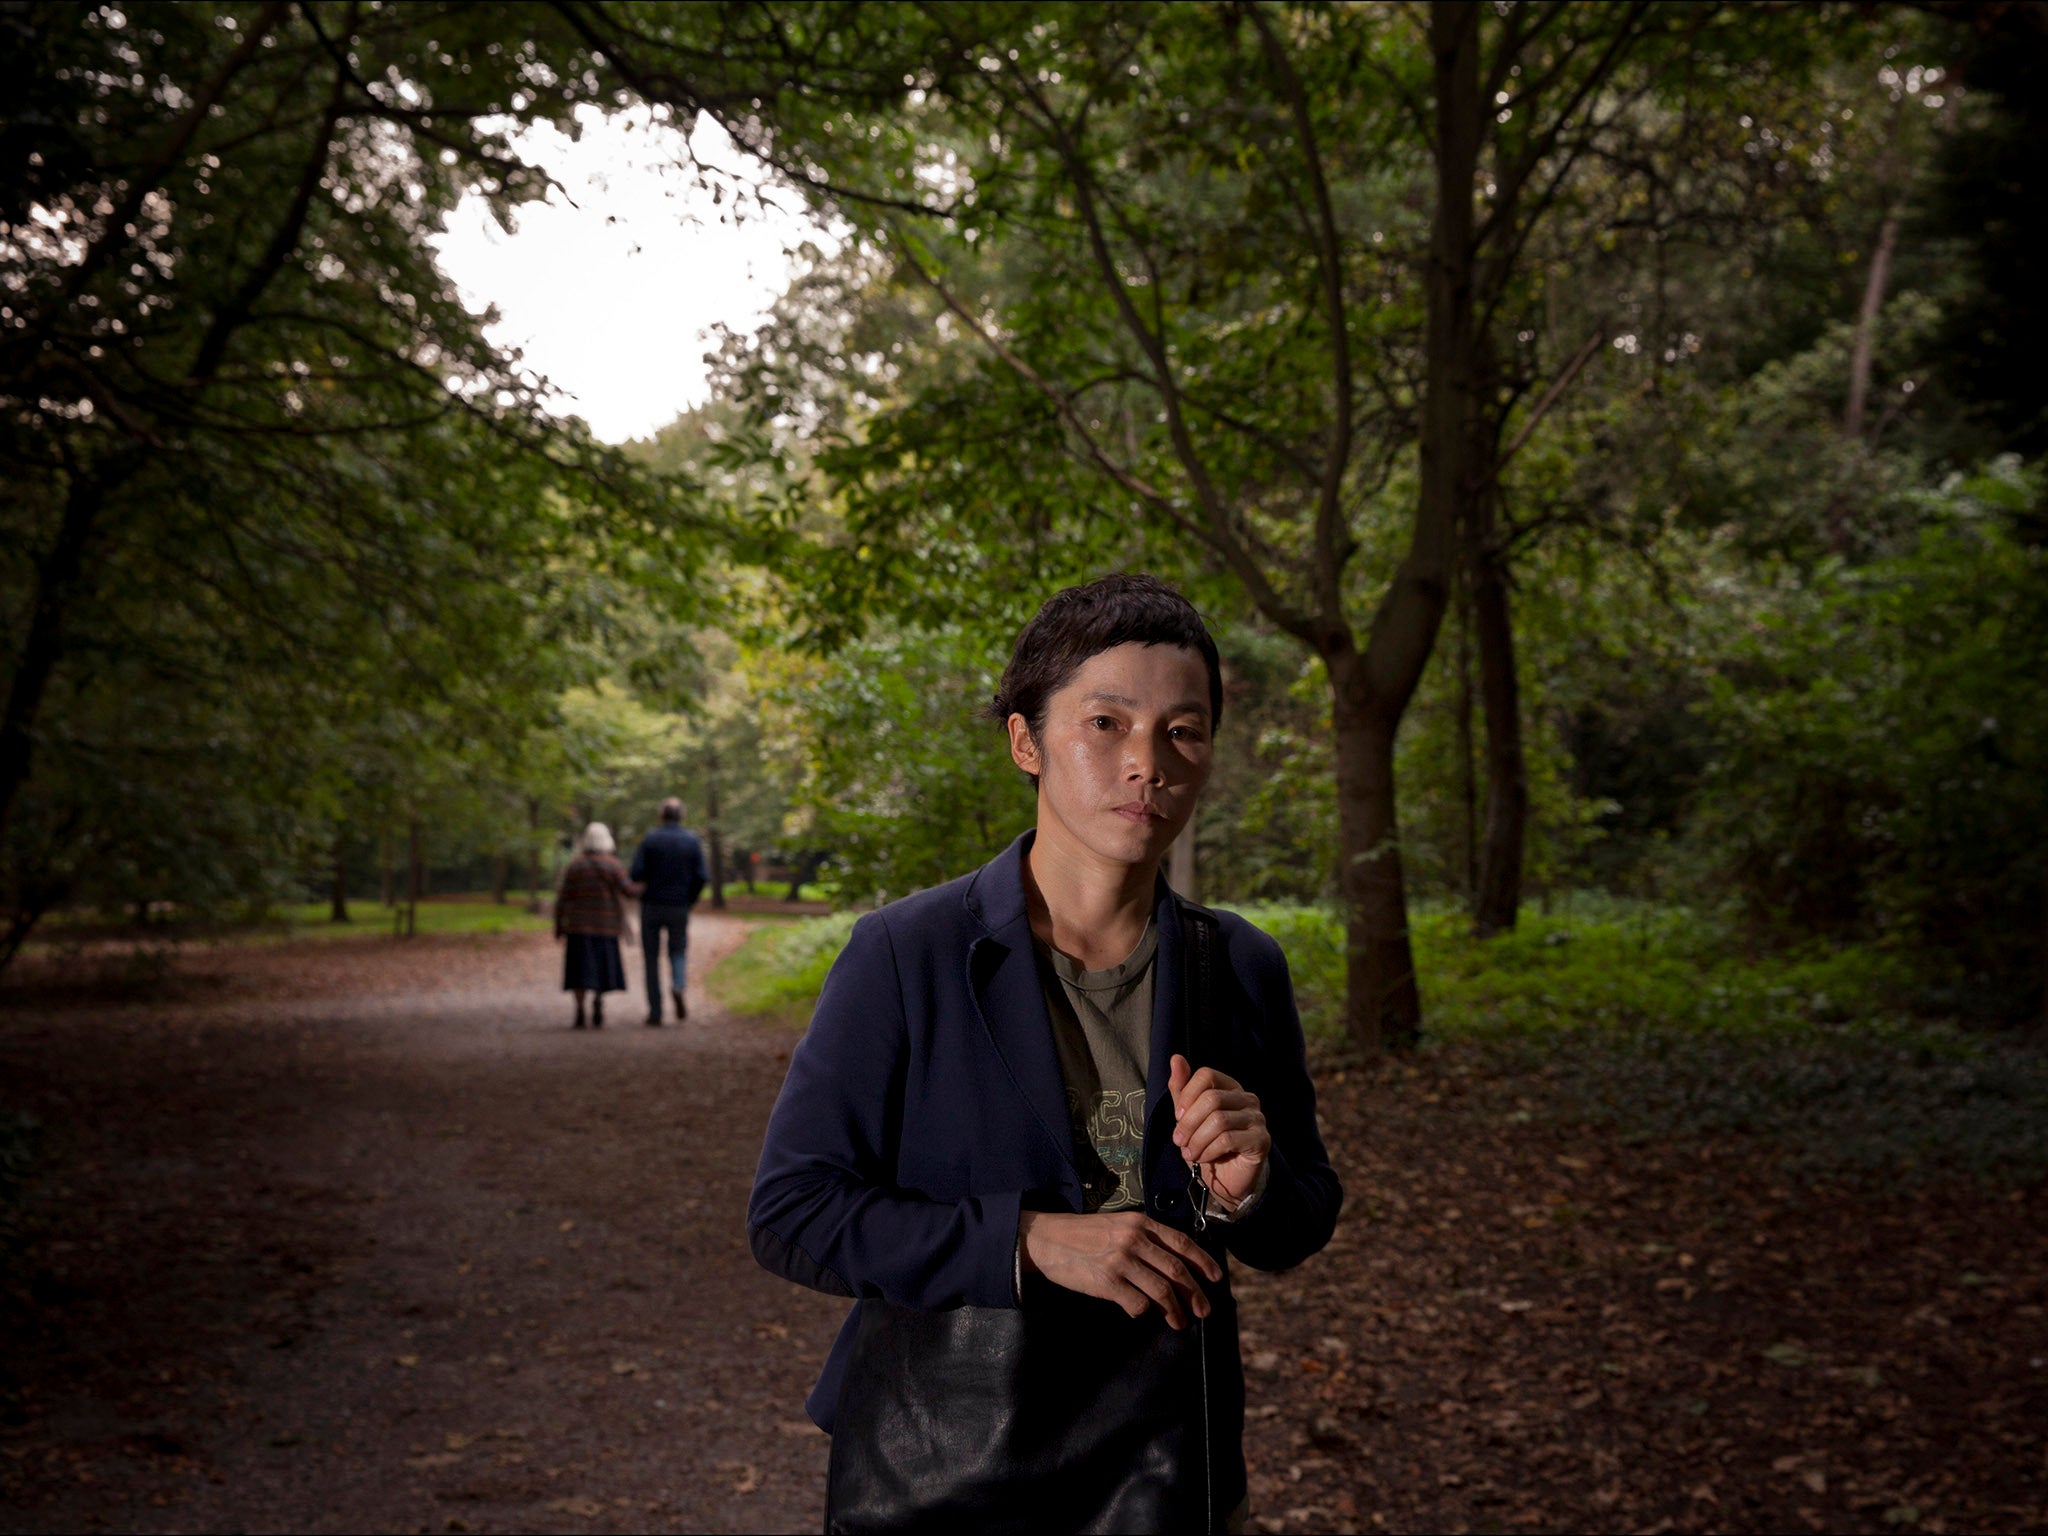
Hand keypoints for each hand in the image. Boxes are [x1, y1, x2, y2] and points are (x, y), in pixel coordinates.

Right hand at [1017, 1210, 1220, 1328]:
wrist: (1047, 1238)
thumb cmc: (1084, 1234)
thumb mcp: (1118, 1224)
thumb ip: (1145, 1239)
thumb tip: (1175, 1266)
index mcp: (1140, 1223)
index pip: (1182, 1243)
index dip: (1203, 1262)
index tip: (1216, 1278)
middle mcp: (1134, 1239)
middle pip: (1176, 1270)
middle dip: (1195, 1293)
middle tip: (1204, 1310)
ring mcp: (1121, 1261)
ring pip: (1161, 1291)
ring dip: (1175, 1310)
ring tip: (1179, 1321)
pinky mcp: (1107, 1282)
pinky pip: (1137, 1304)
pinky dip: (1143, 1312)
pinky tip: (1141, 1313)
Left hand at [1170, 1054, 1268, 1208]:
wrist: (1224, 1180)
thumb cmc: (1207, 1145)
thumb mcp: (1188, 1117)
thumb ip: (1181, 1089)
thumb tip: (1176, 1058)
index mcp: (1230, 1088)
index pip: (1206, 1075)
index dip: (1187, 1095)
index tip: (1177, 1117)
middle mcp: (1247, 1099)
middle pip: (1211, 1098)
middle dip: (1189, 1123)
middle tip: (1180, 1141)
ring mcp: (1257, 1119)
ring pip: (1218, 1120)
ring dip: (1197, 1140)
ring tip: (1190, 1153)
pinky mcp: (1261, 1140)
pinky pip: (1228, 1139)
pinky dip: (1209, 1150)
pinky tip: (1205, 1158)